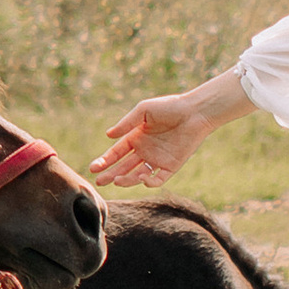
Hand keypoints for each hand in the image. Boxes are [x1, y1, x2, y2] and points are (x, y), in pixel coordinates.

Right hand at [92, 67, 247, 189]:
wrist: (194, 112)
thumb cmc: (169, 107)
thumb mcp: (144, 111)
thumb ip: (126, 123)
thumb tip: (108, 135)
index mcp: (136, 137)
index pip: (117, 153)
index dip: (105, 160)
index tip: (94, 168)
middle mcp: (144, 151)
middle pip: (124, 167)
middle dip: (111, 174)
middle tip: (100, 181)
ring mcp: (157, 160)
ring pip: (137, 175)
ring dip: (127, 180)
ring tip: (117, 181)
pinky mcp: (171, 167)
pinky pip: (157, 179)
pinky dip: (149, 181)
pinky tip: (142, 177)